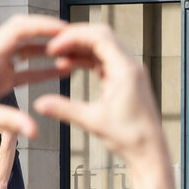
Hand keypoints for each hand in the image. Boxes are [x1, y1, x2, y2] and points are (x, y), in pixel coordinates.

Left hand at [0, 15, 76, 141]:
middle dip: (50, 33)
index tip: (66, 30)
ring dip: (49, 50)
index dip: (43, 26)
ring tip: (76, 52)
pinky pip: (25, 69)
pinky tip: (63, 71)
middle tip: (77, 37)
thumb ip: (9, 121)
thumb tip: (34, 130)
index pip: (18, 30)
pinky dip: (43, 68)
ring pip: (27, 50)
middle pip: (25, 33)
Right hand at [32, 24, 163, 164]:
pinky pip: (104, 60)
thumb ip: (64, 109)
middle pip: (101, 36)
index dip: (73, 37)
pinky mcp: (125, 79)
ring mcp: (129, 71)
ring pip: (102, 47)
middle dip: (75, 37)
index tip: (53, 47)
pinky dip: (86, 59)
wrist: (149, 152)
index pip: (99, 37)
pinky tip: (69, 65)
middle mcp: (130, 65)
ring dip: (80, 48)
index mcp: (126, 70)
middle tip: (52, 45)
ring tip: (56, 55)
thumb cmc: (129, 138)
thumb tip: (38, 104)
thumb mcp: (93, 122)